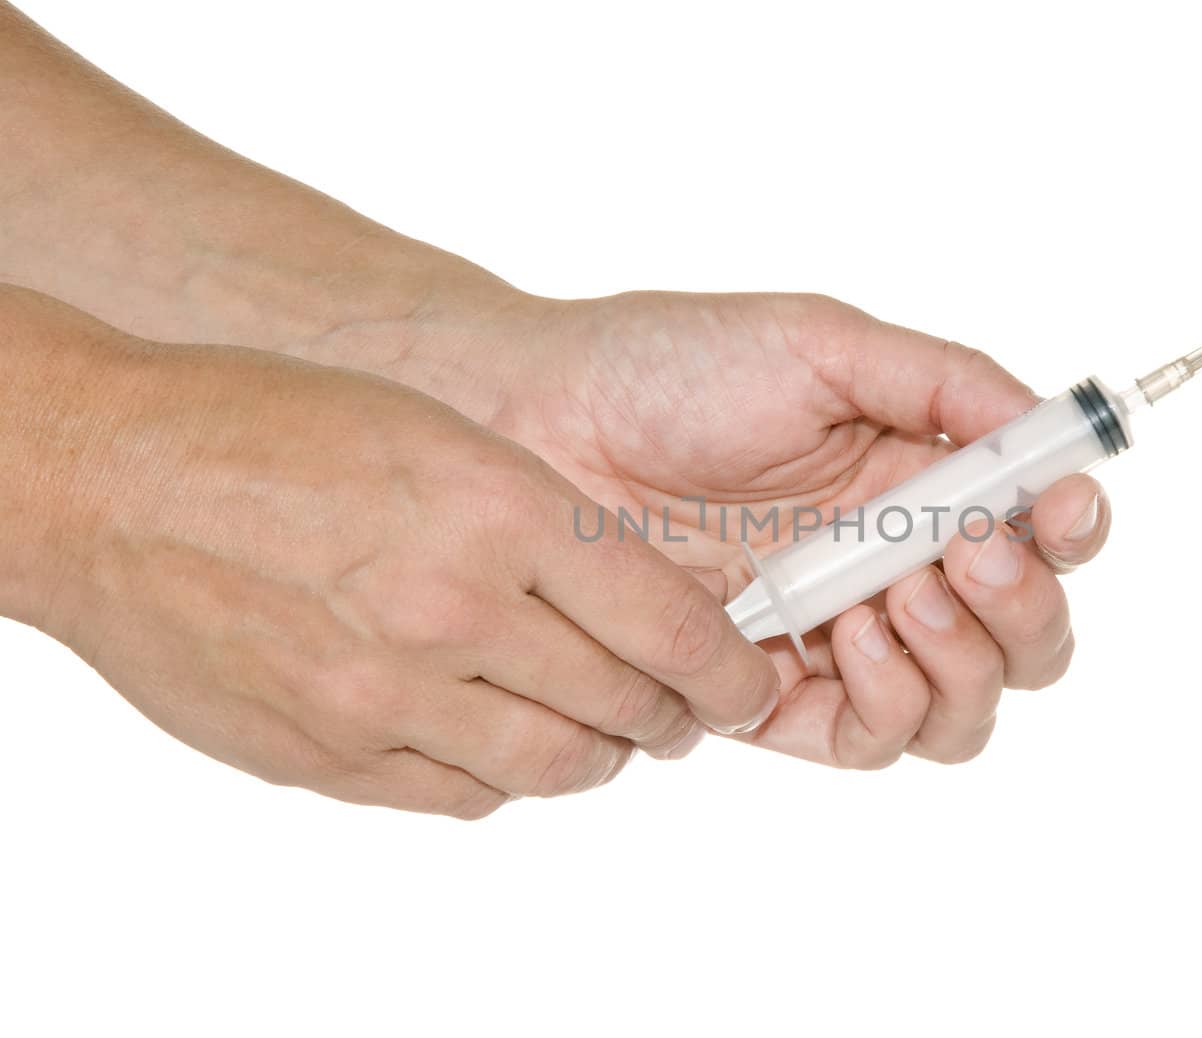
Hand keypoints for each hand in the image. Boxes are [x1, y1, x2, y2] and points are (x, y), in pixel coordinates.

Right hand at [2, 289, 775, 816]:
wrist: (113, 481)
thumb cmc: (276, 432)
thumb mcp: (444, 439)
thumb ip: (545, 529)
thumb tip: (636, 607)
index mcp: (496, 509)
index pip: (667, 623)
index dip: (726, 668)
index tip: (742, 680)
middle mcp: (451, 609)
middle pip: (622, 705)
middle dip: (671, 715)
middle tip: (677, 708)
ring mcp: (384, 693)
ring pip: (552, 767)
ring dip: (595, 755)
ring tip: (598, 731)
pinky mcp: (328, 754)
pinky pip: (461, 797)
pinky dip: (502, 778)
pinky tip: (495, 739)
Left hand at [373, 291, 1111, 768]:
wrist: (538, 420)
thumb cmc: (669, 367)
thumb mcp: (822, 344)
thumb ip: (944, 382)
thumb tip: (1051, 428)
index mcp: (919, 480)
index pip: (1041, 535)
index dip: (1072, 533)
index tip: (1060, 510)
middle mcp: (893, 567)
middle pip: (1024, 640)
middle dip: (1023, 608)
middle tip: (970, 553)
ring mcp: (837, 638)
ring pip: (963, 708)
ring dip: (964, 661)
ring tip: (897, 595)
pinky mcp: (770, 693)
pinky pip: (870, 738)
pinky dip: (890, 702)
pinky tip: (853, 639)